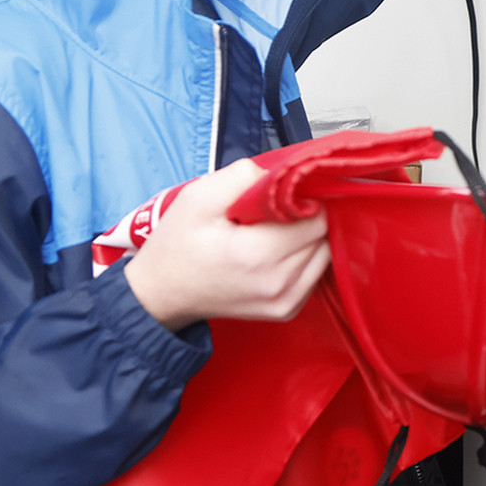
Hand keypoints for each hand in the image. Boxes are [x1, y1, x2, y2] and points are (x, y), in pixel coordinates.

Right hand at [124, 159, 330, 328]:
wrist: (162, 293)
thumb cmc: (177, 245)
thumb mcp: (198, 197)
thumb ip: (243, 176)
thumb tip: (283, 174)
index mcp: (257, 254)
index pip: (315, 218)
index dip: (300, 200)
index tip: (277, 199)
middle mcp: (277, 283)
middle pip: (322, 236)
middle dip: (304, 219)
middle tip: (271, 216)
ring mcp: (285, 301)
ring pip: (324, 255)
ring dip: (306, 239)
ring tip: (272, 234)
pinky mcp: (287, 310)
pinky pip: (314, 274)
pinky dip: (303, 259)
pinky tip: (274, 253)